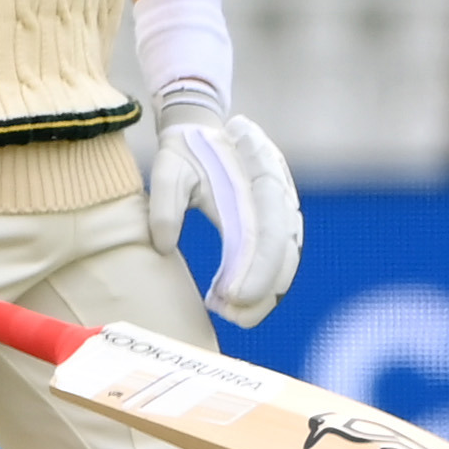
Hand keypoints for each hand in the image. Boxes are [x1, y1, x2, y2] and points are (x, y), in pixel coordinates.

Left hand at [147, 97, 302, 326]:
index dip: (255, 266)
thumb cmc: (185, 151)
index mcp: (259, 175)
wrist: (203, 130)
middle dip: (263, 289)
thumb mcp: (168, 166)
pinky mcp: (277, 221)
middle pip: (284, 249)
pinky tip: (243, 304)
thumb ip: (164, 202)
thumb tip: (161, 246)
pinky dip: (266, 282)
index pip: (266, 229)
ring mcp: (283, 207)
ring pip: (287, 257)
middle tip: (234, 318)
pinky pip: (281, 256)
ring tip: (236, 317)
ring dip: (267, 291)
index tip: (231, 296)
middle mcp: (279, 193)